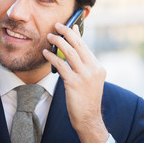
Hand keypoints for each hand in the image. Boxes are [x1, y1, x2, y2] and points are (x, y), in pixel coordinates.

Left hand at [43, 23, 108, 142]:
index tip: (71, 25)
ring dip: (58, 42)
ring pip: (70, 52)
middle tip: (57, 25)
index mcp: (98, 68)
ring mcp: (85, 76)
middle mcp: (94, 70)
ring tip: (49, 36)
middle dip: (67, 32)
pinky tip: (46, 53)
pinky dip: (52, 57)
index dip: (77, 35)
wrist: (88, 118)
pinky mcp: (75, 83)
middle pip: (79, 45)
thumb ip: (83, 66)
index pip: (86, 47)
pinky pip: (61, 65)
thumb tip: (72, 50)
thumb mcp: (89, 80)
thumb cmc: (85, 99)